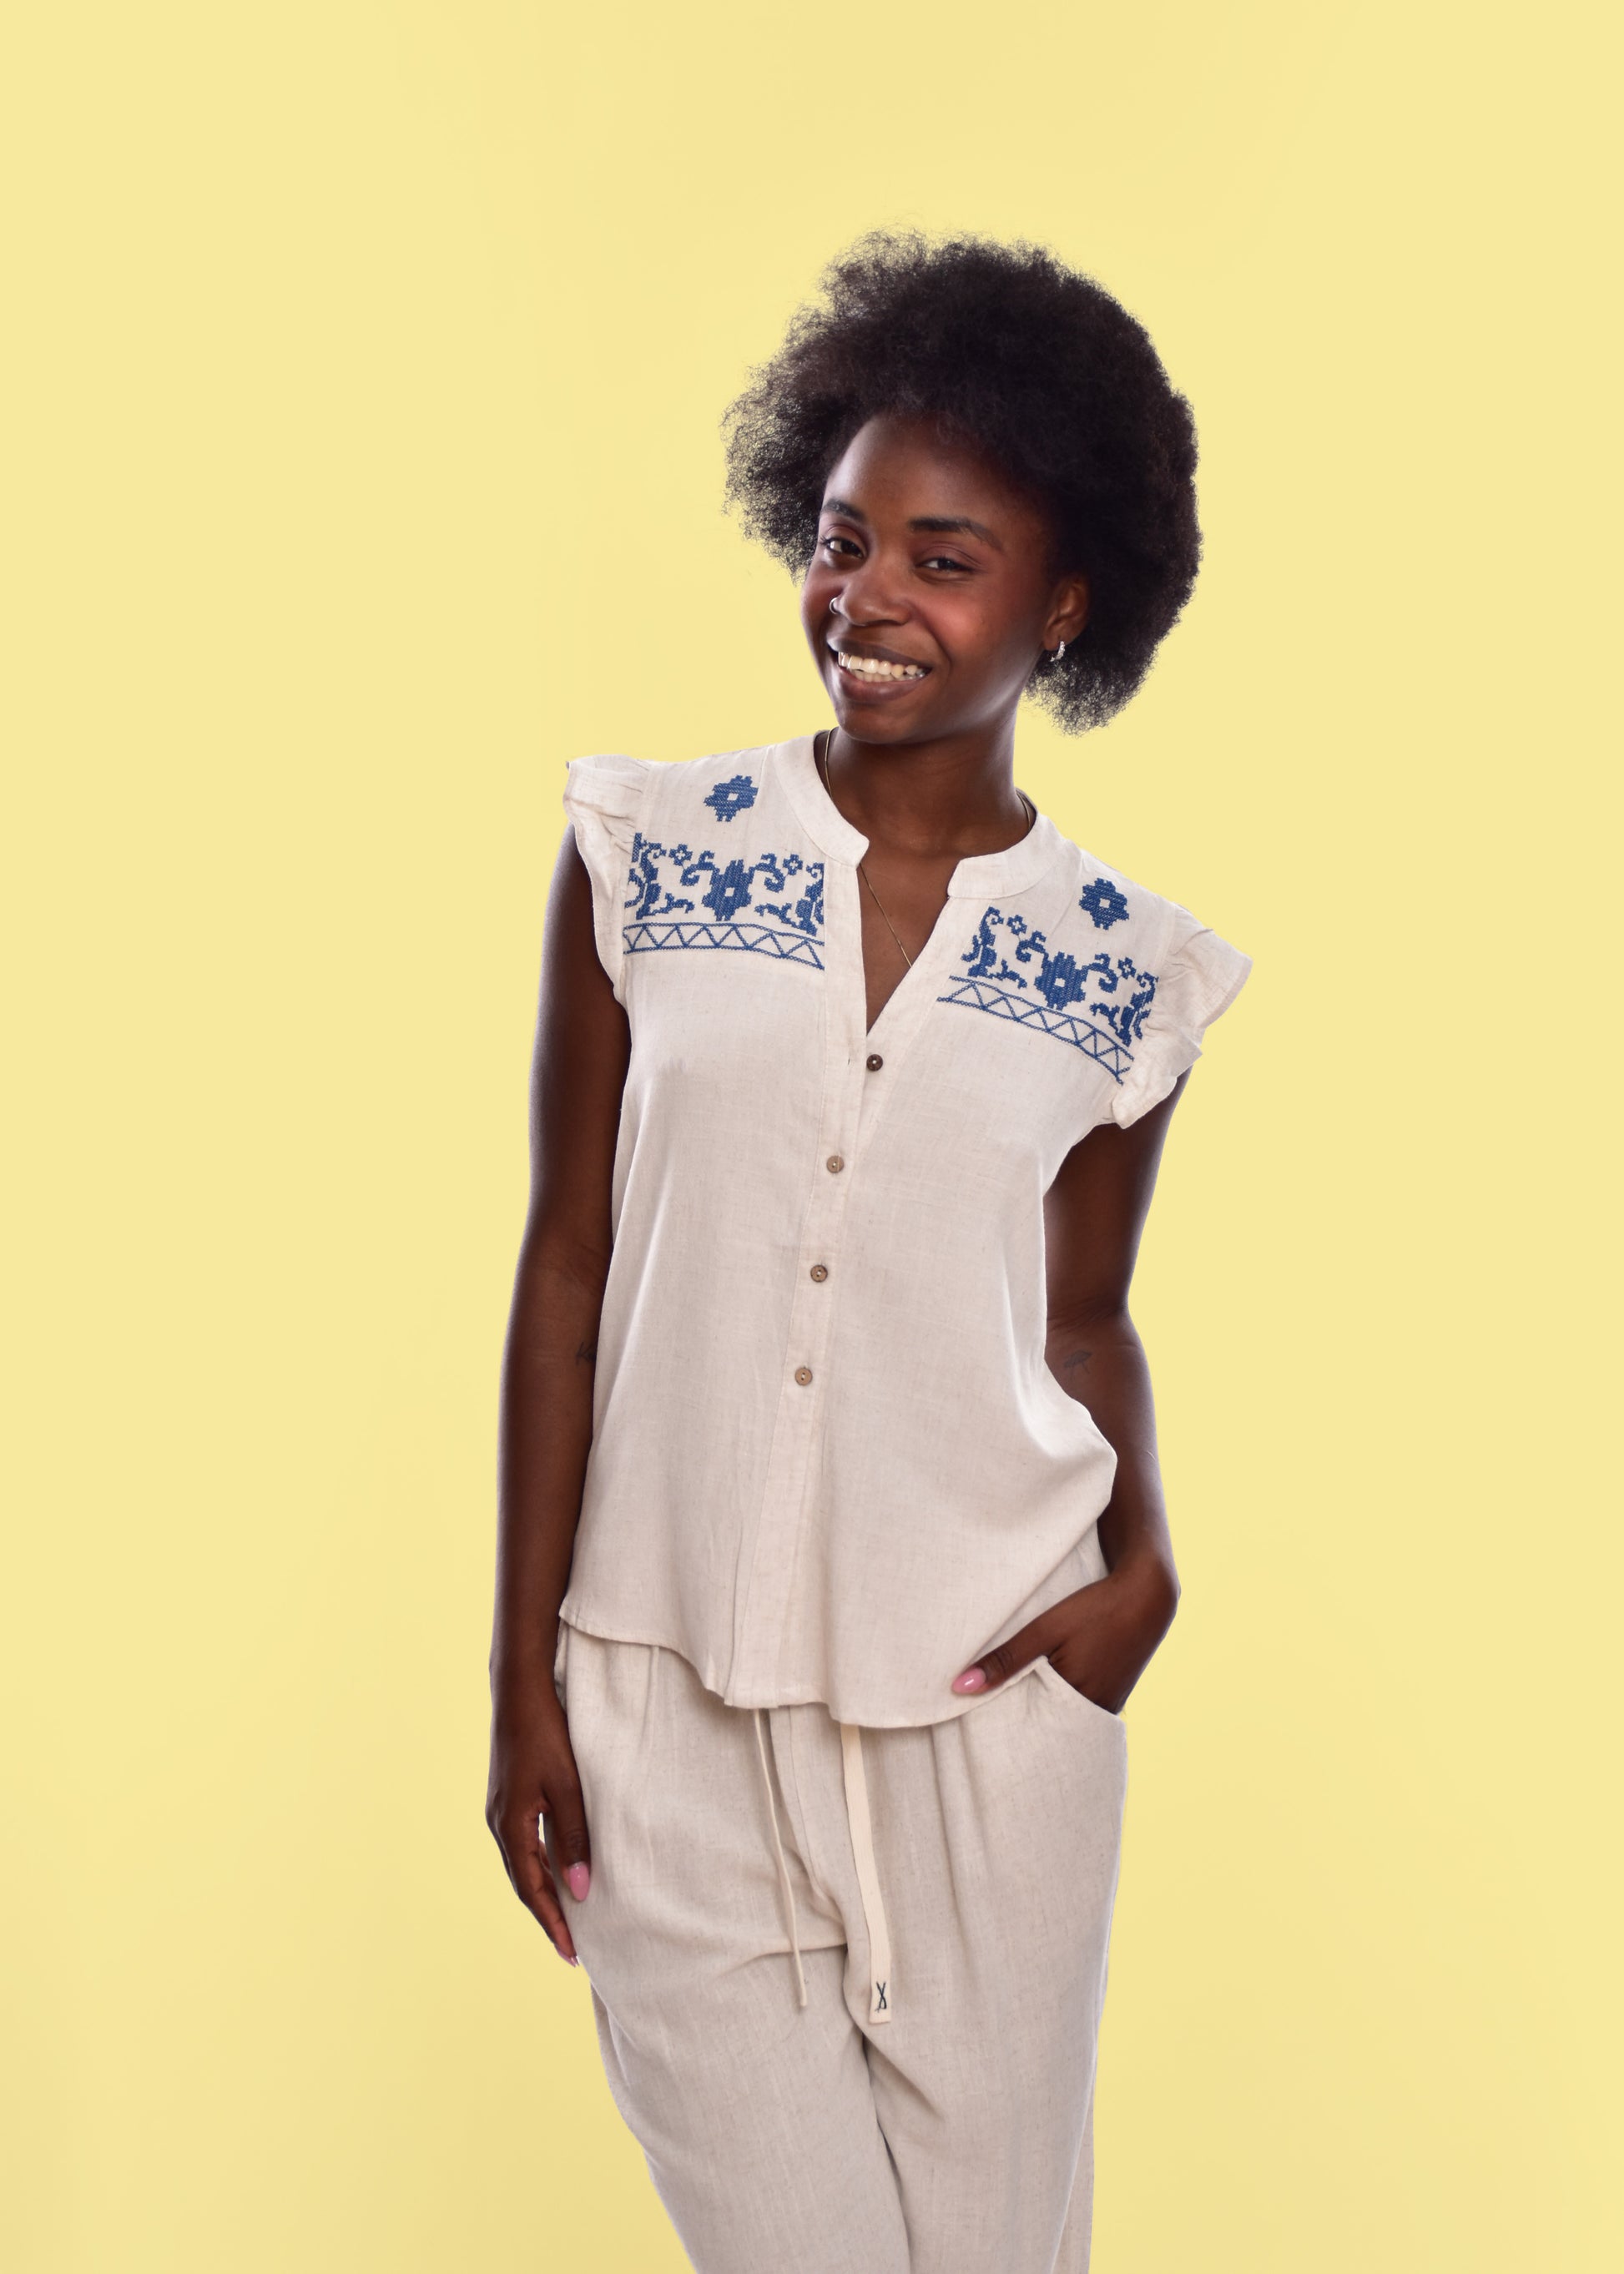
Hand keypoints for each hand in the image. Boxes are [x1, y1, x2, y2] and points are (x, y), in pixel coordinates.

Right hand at [486, 1675, 591, 1963]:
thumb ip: (574, 1839)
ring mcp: (500, 1810)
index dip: (553, 1923)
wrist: (519, 1691)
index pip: (533, 1890)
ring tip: (566, 1918)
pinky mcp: (507, 1797)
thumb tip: (581, 1891)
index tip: (572, 1953)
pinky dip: (538, 1867)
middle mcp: (498, 1823)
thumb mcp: (567, 1787)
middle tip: (571, 1947)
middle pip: (523, 1884)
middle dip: (547, 1916)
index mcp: (509, 1827)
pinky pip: (522, 1845)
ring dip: (542, 1893)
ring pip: (521, 1865)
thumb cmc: (546, 1734)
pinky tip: (555, 1871)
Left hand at [950, 1560, 1177, 1714]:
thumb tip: (960, 1687)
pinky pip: (1082, 1707)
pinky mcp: (1114, 1693)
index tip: (979, 1734)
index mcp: (1074, 1700)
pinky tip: (1048, 1691)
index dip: (1005, 1733)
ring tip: (1015, 1709)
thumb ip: (1005, 1659)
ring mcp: (1108, 1703)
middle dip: (1023, 1727)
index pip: (1029, 1732)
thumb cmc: (1095, 1610)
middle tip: (992, 1727)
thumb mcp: (1045, 1630)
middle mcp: (1094, 1710)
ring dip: (1043, 1713)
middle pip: (1048, 1729)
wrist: (1148, 1595)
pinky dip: (1063, 1703)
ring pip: (1065, 1719)